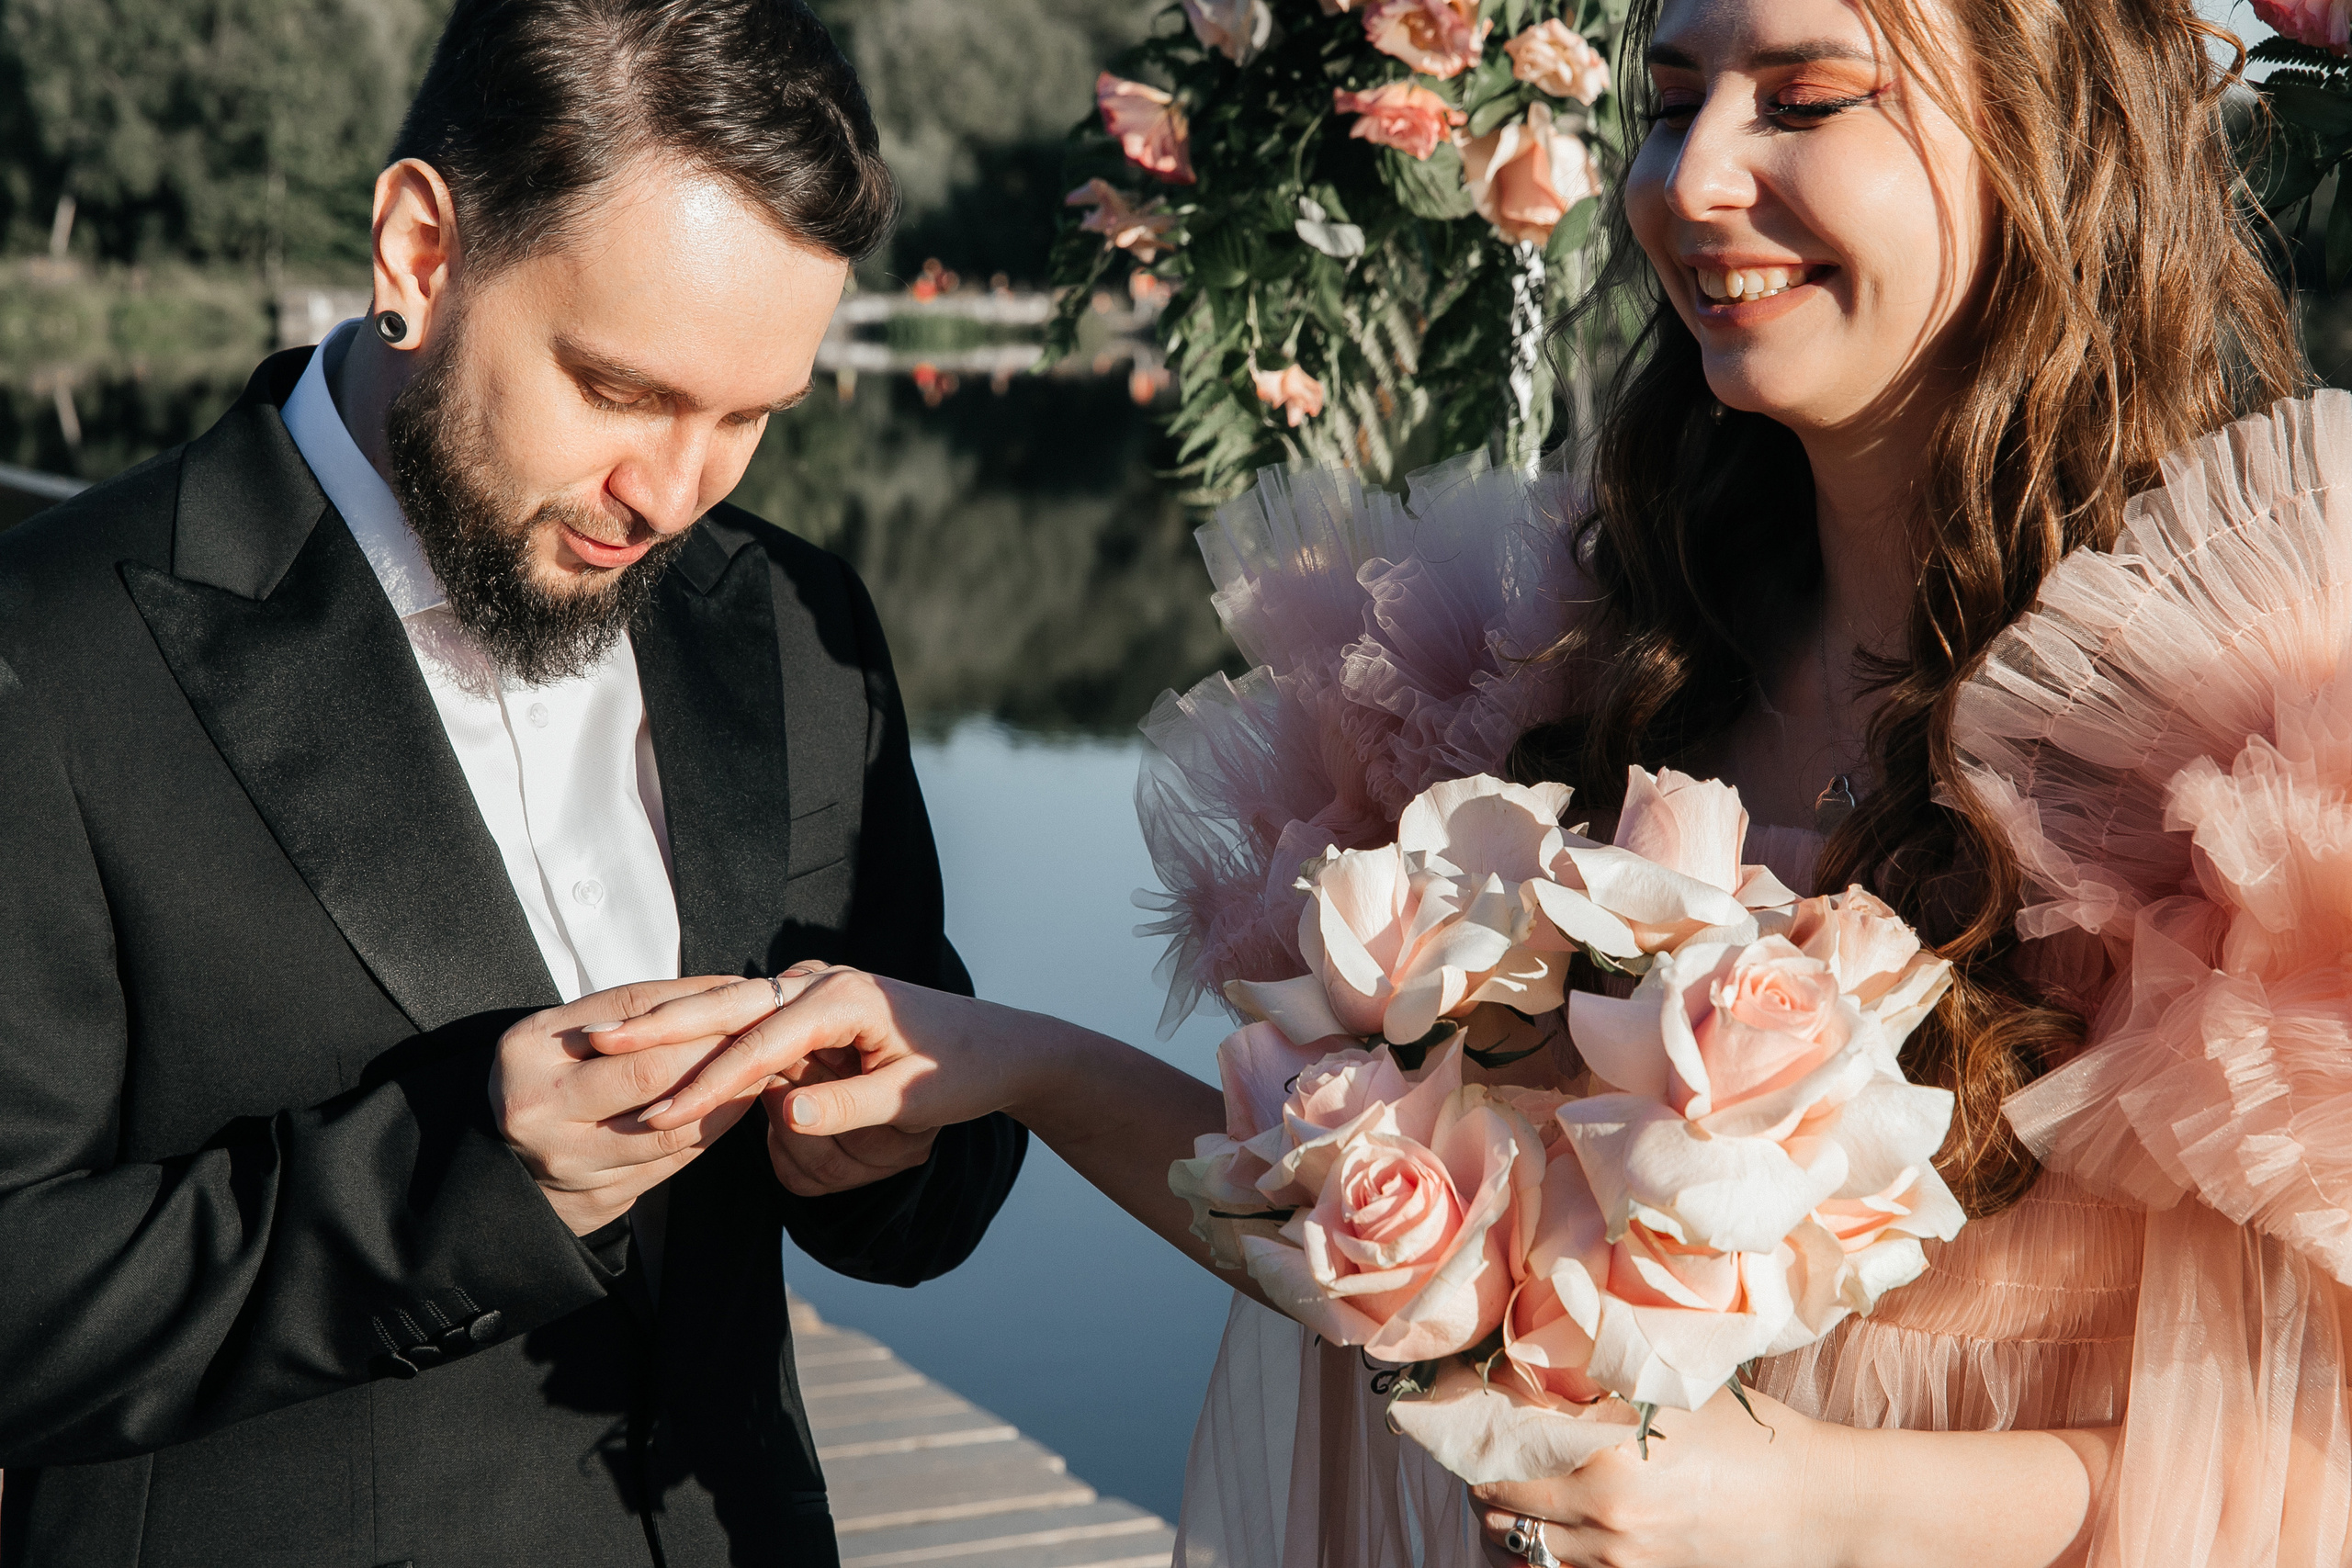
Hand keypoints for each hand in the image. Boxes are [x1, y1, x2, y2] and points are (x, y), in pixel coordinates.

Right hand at [491, 976, 767, 1235]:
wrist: (501, 1166)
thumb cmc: (550, 1080)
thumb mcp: (567, 1033)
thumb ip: (633, 1014)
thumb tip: (725, 990)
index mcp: (529, 1048)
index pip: (629, 1012)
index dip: (695, 1000)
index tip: (742, 991)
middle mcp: (538, 1105)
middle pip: (651, 1070)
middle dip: (718, 1048)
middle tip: (766, 1031)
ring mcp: (565, 1159)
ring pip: (669, 1124)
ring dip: (727, 1094)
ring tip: (764, 1068)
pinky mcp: (595, 1198)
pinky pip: (670, 1161)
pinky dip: (711, 1130)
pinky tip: (739, 1107)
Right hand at [587, 965, 1028, 1194]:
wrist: (997, 1046)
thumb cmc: (960, 1070)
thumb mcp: (915, 1101)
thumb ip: (849, 1109)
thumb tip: (784, 1114)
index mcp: (844, 998)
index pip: (759, 1044)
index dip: (707, 1083)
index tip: (659, 1113)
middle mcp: (819, 983)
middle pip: (726, 1004)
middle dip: (660, 1025)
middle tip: (599, 1042)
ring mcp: (808, 990)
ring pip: (725, 1005)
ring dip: (669, 1025)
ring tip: (605, 1041)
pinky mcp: (804, 1007)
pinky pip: (741, 1019)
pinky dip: (697, 1032)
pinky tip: (653, 1046)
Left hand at [1473, 1386, 1845, 1567]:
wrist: (1817, 1505)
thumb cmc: (1751, 1437)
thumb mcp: (1673, 1391)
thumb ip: (1603, 1380)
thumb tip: (1533, 1354)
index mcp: (1607, 1454)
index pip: (1502, 1442)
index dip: (1474, 1420)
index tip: (1463, 1402)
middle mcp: (1603, 1513)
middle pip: (1495, 1499)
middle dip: (1481, 1470)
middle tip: (1481, 1444)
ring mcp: (1617, 1560)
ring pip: (1517, 1545)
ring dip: (1504, 1514)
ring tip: (1507, 1484)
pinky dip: (1535, 1552)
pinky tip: (1541, 1524)